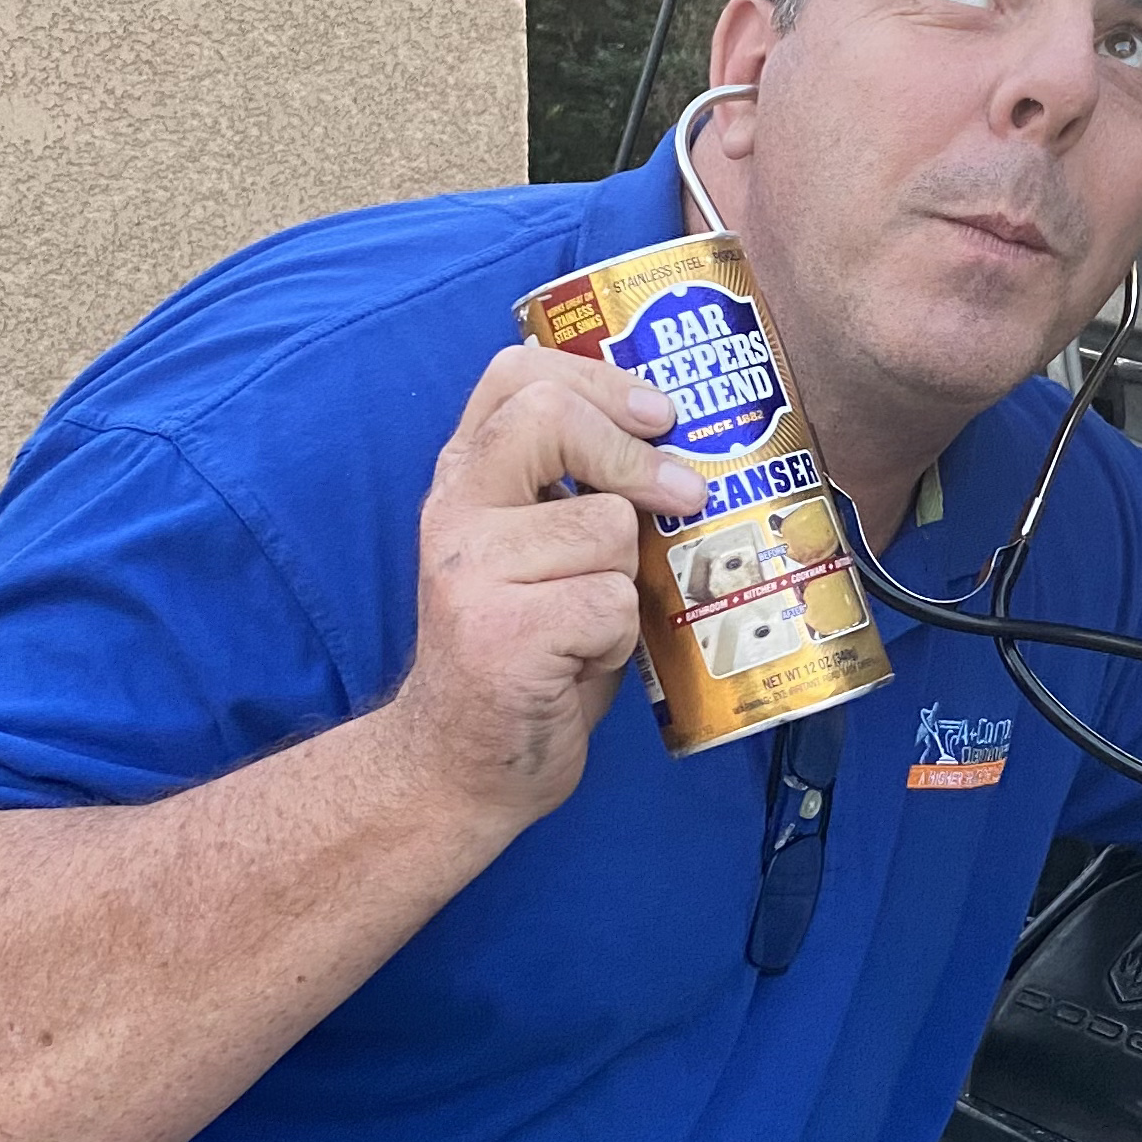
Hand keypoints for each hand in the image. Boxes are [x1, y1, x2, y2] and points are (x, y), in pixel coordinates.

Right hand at [381, 346, 710, 821]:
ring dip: (626, 580)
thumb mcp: (533, 557)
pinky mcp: (503, 635)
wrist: (459, 766)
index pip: (514, 375)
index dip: (598, 378)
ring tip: (590, 623)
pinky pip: (611, 604)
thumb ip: (575, 496)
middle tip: (683, 495)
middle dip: (634, 456)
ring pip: (606, 529)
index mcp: (463, 482)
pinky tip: (582, 664)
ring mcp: (470, 573)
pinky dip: (618, 640)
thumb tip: (687, 455)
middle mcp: (454, 513)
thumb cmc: (524, 657)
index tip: (658, 414)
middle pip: (551, 419)